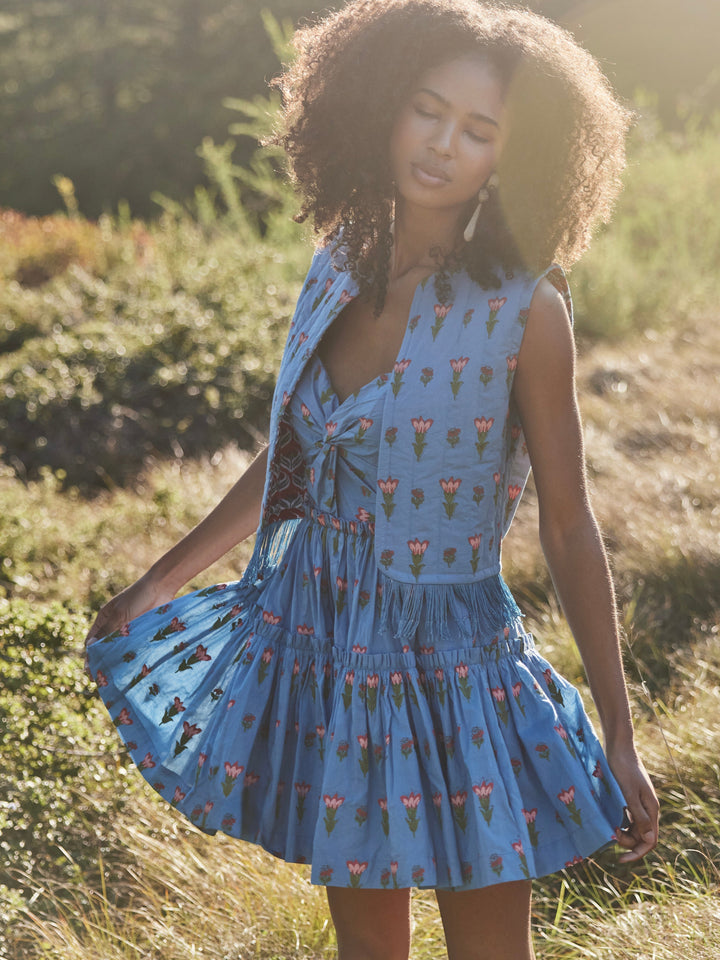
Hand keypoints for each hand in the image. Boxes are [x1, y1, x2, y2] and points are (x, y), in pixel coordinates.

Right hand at [84, 573, 175, 676]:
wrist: (162, 587)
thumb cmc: (138, 596)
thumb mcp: (120, 614)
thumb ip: (107, 630)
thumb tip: (90, 648)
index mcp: (104, 618)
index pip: (92, 640)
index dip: (90, 655)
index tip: (90, 670)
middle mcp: (115, 624)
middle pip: (105, 646)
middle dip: (104, 660)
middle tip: (104, 677)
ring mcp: (129, 628)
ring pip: (120, 648)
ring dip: (118, 659)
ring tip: (117, 676)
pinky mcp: (142, 631)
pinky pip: (134, 646)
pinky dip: (131, 655)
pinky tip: (132, 667)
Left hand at [606, 743, 658, 862]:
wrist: (619, 746)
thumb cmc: (623, 768)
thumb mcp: (629, 793)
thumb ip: (639, 815)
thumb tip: (649, 840)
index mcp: (651, 809)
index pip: (650, 840)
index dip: (637, 853)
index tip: (620, 859)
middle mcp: (648, 808)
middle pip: (641, 835)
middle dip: (626, 841)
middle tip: (609, 835)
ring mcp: (639, 802)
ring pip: (633, 826)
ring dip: (622, 832)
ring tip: (607, 829)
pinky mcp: (629, 796)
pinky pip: (627, 816)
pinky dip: (619, 821)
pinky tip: (608, 820)